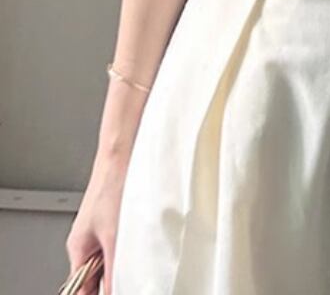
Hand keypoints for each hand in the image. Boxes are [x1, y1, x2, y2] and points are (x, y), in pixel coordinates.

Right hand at [64, 155, 129, 293]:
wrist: (122, 154)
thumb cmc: (113, 185)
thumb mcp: (116, 235)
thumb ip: (116, 268)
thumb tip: (117, 289)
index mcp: (78, 249)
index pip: (82, 289)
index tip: (117, 294)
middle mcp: (88, 242)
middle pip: (98, 276)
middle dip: (115, 280)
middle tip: (134, 281)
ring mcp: (102, 230)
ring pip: (113, 259)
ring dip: (126, 263)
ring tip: (140, 263)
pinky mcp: (116, 219)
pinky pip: (122, 243)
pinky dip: (132, 248)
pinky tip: (145, 245)